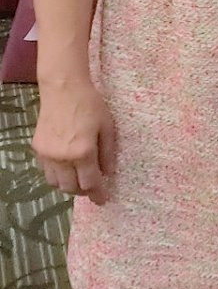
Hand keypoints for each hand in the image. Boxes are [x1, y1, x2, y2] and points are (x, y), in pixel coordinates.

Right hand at [33, 81, 115, 204]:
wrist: (63, 88)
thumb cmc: (90, 104)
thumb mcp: (107, 127)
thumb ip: (108, 153)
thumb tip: (108, 173)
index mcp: (83, 152)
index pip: (90, 183)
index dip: (98, 194)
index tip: (102, 200)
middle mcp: (63, 157)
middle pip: (71, 188)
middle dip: (83, 191)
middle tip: (92, 187)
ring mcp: (48, 154)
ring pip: (56, 183)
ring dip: (68, 185)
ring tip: (78, 178)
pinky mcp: (38, 148)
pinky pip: (46, 171)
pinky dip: (56, 175)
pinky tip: (65, 167)